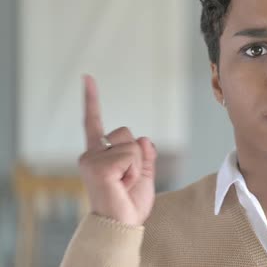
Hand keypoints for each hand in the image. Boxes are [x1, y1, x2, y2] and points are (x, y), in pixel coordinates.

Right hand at [78, 75, 156, 225]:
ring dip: (137, 165)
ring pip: (132, 145)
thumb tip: (143, 139)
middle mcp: (91, 154)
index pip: (94, 122)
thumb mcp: (144, 175)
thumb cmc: (128, 203)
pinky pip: (132, 156)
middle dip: (136, 154)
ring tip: (124, 183)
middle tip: (127, 179)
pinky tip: (122, 184)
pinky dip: (135, 171)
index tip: (87, 78)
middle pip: (126, 132)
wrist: (121, 224)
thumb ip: (144, 155)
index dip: (91, 99)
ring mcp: (92, 160)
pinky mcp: (98, 166)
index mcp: (99, 154)